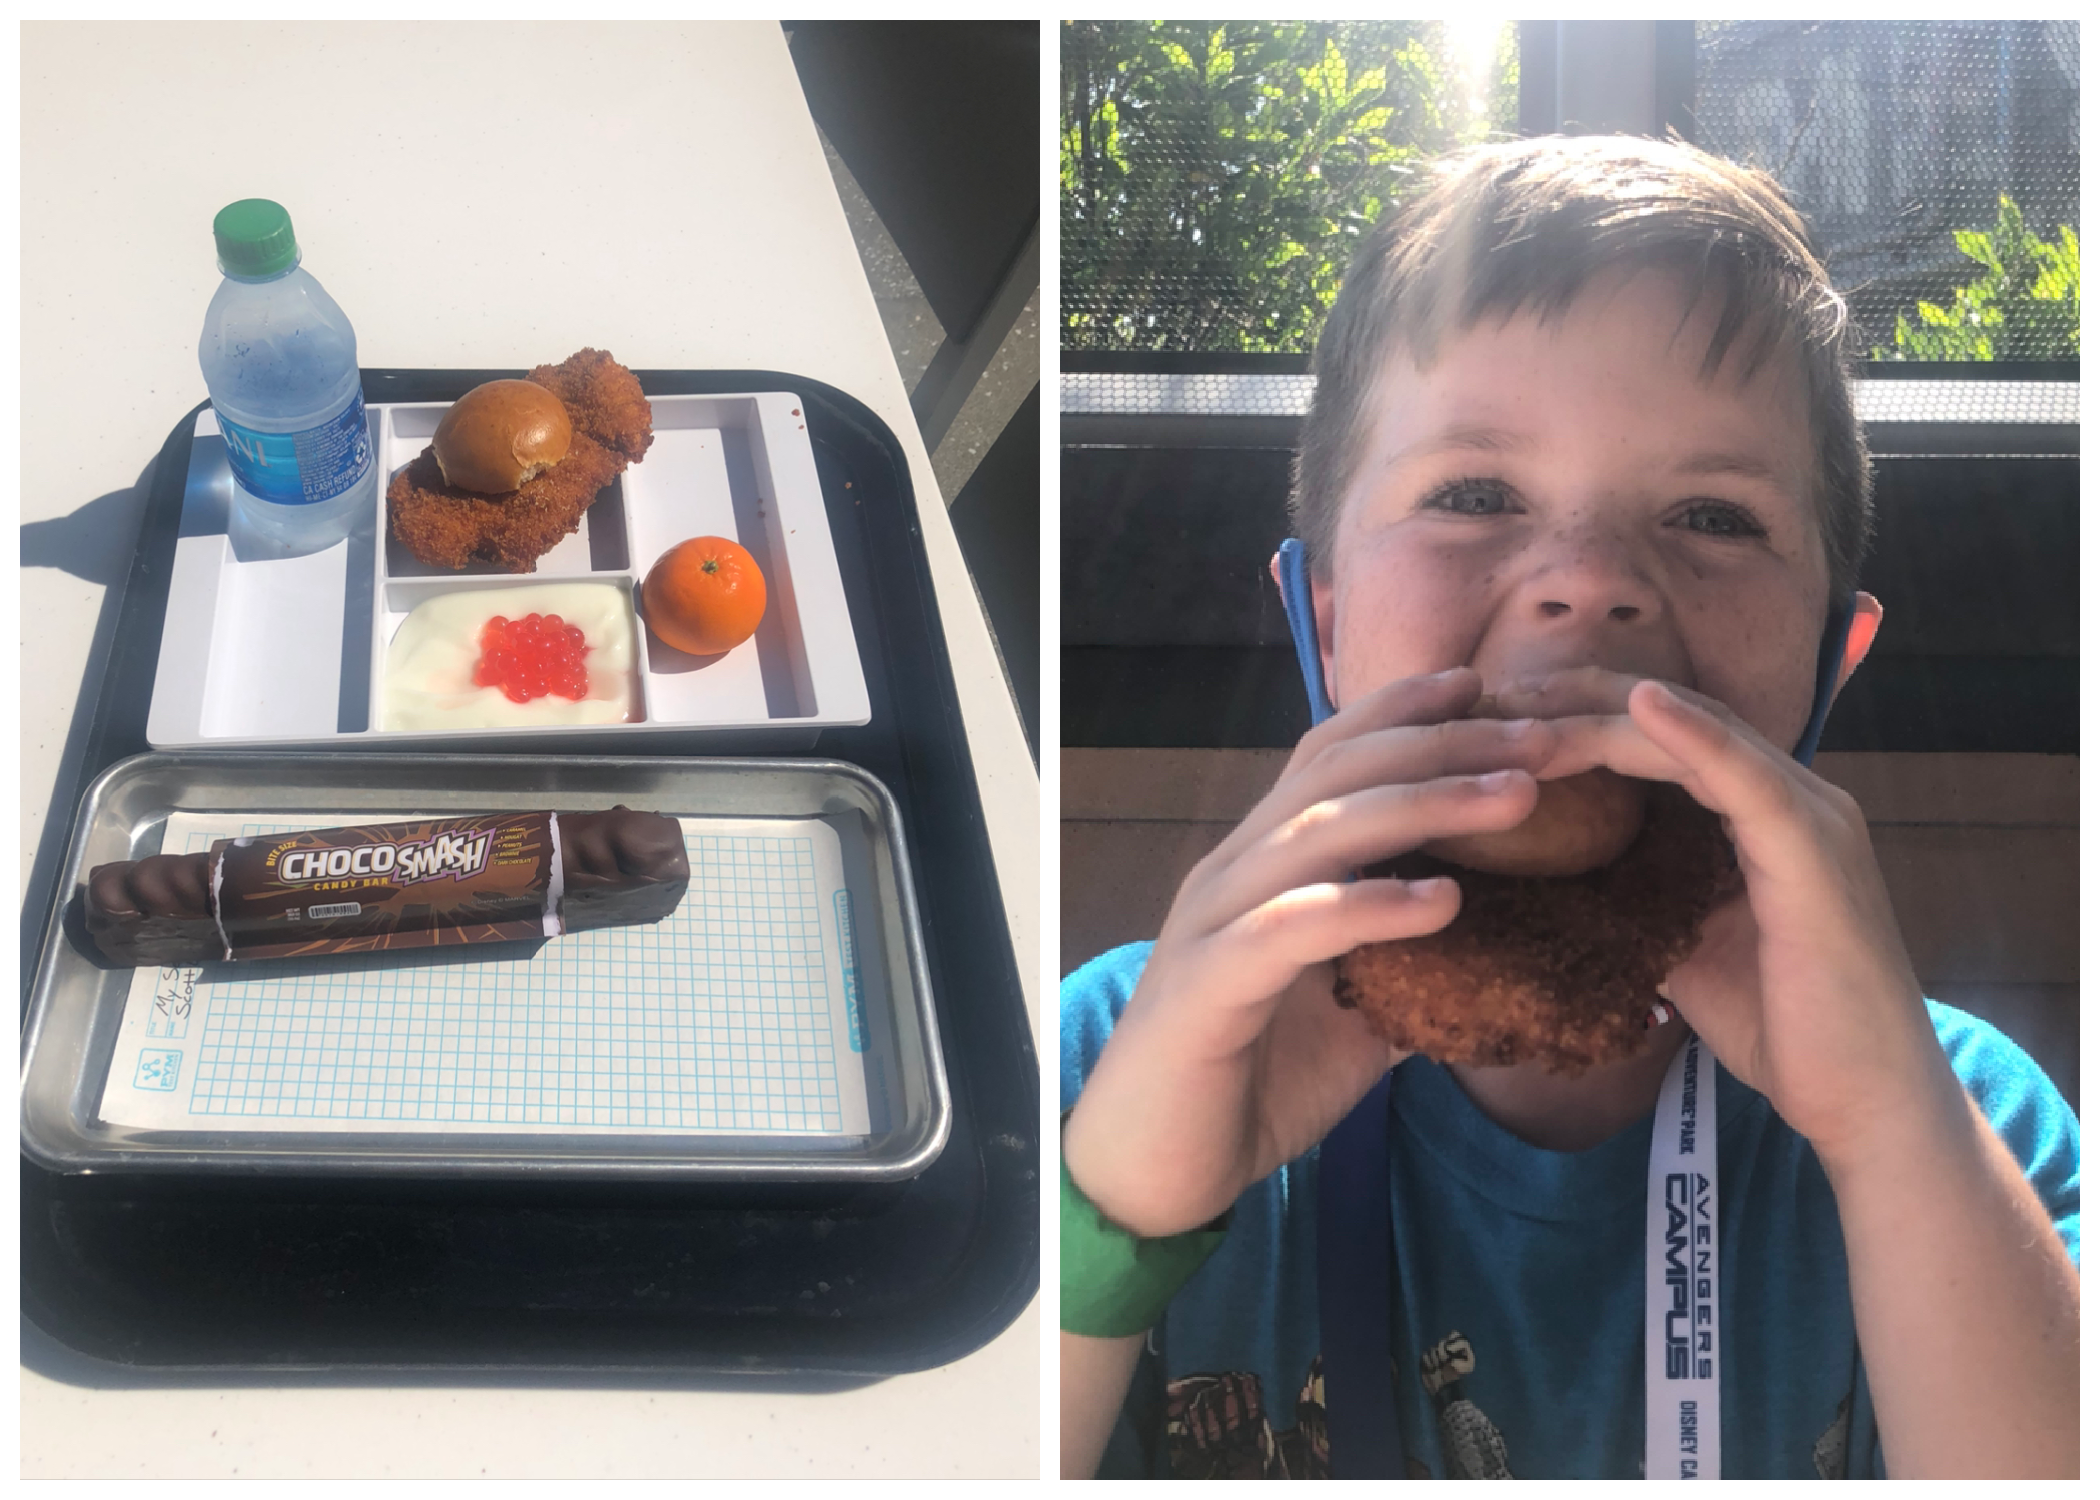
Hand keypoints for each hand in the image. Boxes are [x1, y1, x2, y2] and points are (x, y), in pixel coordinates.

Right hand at [1063, 667, 1560, 1236]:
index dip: (1404, 713)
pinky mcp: (1208, 989)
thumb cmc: (1251, 1083)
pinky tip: (1440, 902)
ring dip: (1424, 806)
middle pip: (1337, 775)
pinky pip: (1291, 930)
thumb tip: (1508, 954)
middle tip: (1538, 738)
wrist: (1152, 1168)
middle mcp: (1234, 874)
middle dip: (1442, 745)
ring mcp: (1215, 925)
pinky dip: (1367, 906)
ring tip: (1515, 797)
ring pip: (1318, 833)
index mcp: (1263, 866)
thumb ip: (1411, 967)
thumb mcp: (1355, 1013)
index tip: (1488, 688)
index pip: (1330, 757)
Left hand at [1505, 669, 1951, 1170]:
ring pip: (1696, 736)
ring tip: (1527, 699)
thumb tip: (1552, 883)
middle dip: (1576, 699)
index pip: (1657, 738)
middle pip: (1670, 718)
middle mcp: (1790, 795)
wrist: (1864, 1100)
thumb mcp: (1681, 945)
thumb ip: (1636, 897)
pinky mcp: (1817, 851)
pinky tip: (1641, 705)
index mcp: (1757, 810)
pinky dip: (1692, 737)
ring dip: (1605, 715)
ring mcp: (1810, 816)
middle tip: (1488, 697)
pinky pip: (1747, 778)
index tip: (1492, 717)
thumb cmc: (1779, 1025)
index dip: (1577, 716)